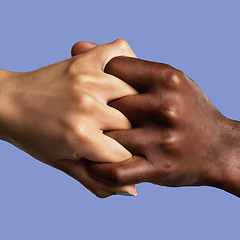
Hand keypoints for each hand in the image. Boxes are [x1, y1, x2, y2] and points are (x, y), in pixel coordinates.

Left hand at [0, 40, 137, 196]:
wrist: (8, 103)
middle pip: (132, 125)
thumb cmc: (35, 136)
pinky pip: (119, 53)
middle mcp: (87, 106)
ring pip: (134, 93)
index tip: (123, 155)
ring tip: (121, 109)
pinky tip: (121, 77)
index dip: (128, 158)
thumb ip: (98, 180)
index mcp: (80, 136)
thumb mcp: (63, 164)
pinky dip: (126, 61)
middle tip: (118, 133)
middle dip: (128, 134)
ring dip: (132, 104)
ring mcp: (87, 79)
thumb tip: (134, 191)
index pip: (126, 154)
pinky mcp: (84, 61)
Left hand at [88, 56, 239, 196]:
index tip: (97, 92)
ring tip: (89, 139)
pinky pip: (116, 171)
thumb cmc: (187, 110)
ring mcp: (162, 139)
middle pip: (106, 103)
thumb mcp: (165, 80)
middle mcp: (165, 106)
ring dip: (93, 140)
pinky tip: (95, 163)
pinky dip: (98, 170)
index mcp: (166, 78)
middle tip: (85, 117)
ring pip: (107, 137)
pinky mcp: (159, 168)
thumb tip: (76, 46)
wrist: (219, 148)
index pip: (112, 67)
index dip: (98, 80)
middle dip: (93, 110)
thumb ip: (125, 65)